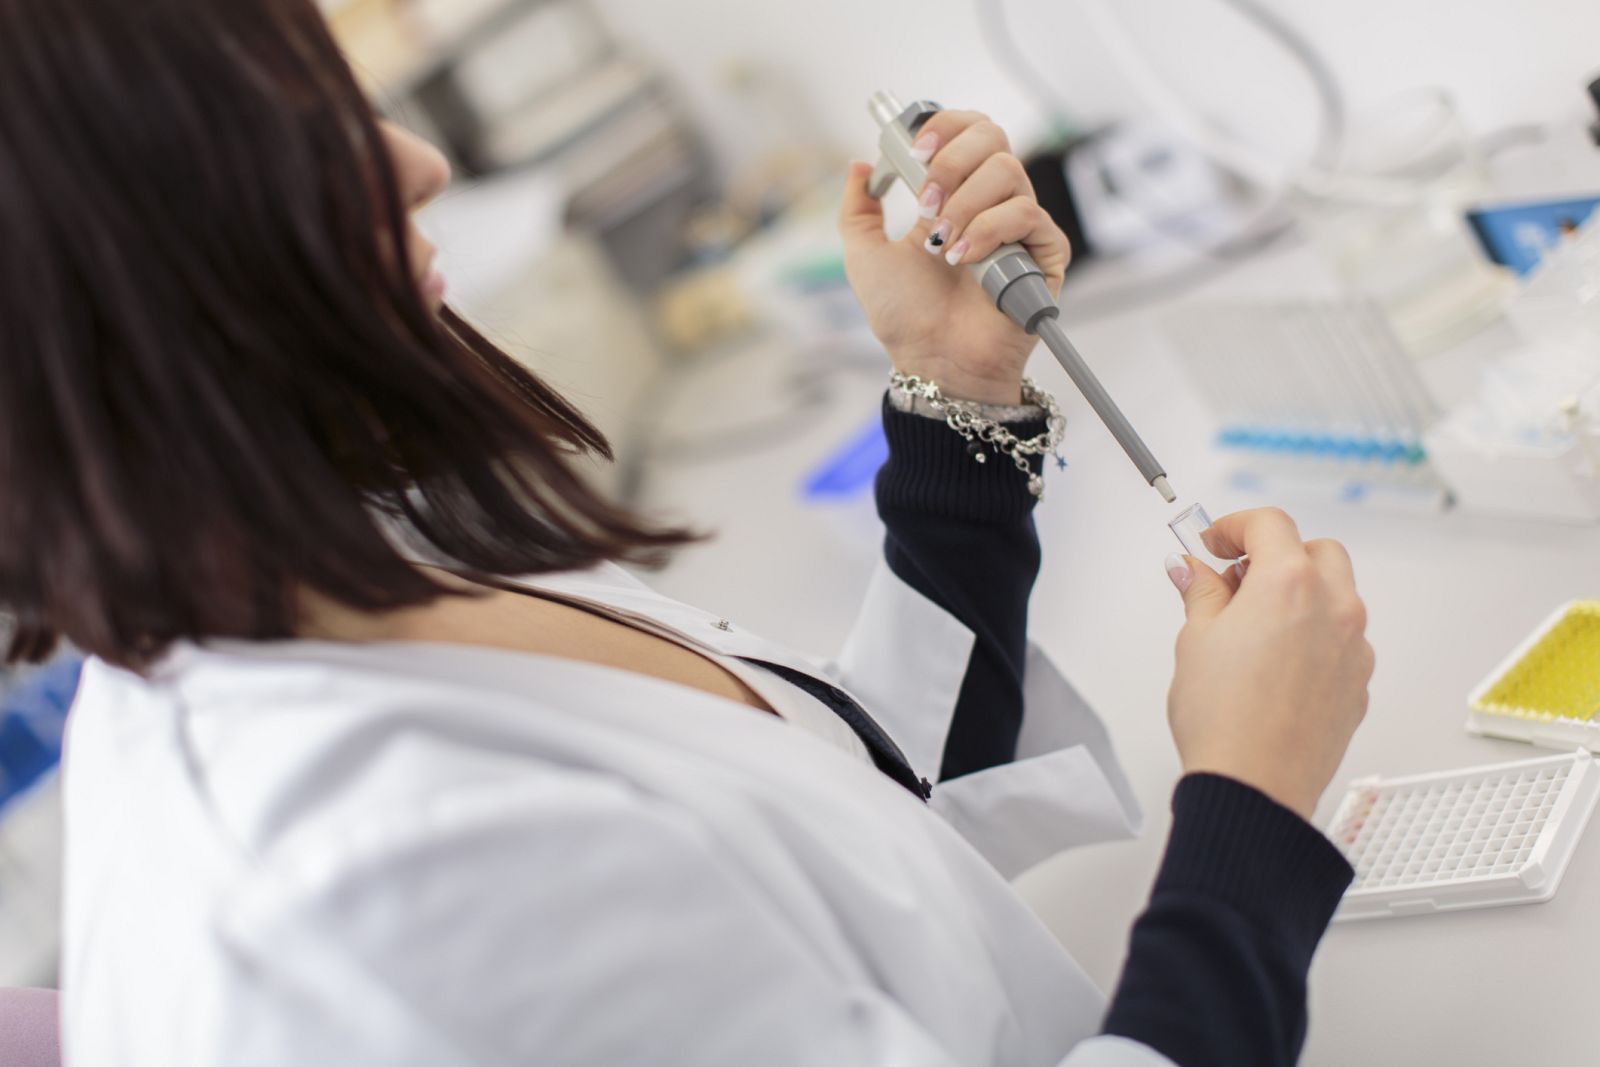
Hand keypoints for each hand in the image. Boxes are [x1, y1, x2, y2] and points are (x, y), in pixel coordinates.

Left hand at [837, 111, 1070, 405]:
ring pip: (1008, 172)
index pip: (966, 132)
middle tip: (926, 204)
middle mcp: (989, 203)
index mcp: (953, 194)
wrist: (932, 359)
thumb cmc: (905, 316)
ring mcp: (1018, 227)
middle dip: (951, 162)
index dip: (944, 127)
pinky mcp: (1044, 253)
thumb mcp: (865, 254)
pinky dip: (990, 230)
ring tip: (942, 246)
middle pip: (992, 137)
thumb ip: (858, 208)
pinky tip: (966, 260)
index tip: (915, 150)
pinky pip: (1027, 214)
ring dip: (965, 205)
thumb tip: (859, 164)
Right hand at [1164, 508, 1374, 820]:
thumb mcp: (1195, 641)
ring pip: (1337, 595)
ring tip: (1254, 626)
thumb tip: (1194, 572)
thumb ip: (1201, 593)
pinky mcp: (1358, 684)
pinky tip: (1277, 664)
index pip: (1269, 524)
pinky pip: (1343, 640)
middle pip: (1317, 551)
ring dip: (1302, 594)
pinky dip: (1315, 635)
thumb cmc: (1224, 720)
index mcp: (1289, 584)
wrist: (1254, 787)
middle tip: (1236, 580)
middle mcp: (1333, 608)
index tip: (1214, 543)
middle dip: (1278, 555)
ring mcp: (1353, 647)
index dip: (1235, 527)